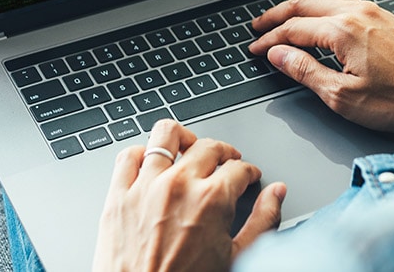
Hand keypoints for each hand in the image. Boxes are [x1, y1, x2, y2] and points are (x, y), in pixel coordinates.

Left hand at [93, 119, 285, 271]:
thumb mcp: (235, 258)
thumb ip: (261, 221)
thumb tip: (276, 193)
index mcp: (212, 200)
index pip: (239, 167)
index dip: (248, 171)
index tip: (247, 176)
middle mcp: (179, 185)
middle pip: (209, 145)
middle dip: (224, 152)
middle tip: (226, 163)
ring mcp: (145, 187)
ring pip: (166, 134)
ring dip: (183, 138)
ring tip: (189, 147)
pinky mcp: (117, 196)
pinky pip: (127, 156)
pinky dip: (140, 154)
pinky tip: (151, 163)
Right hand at [250, 0, 393, 132]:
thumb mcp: (342, 95)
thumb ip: (305, 71)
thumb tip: (279, 55)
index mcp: (341, 31)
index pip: (293, 29)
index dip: (270, 39)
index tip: (256, 49)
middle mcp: (355, 13)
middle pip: (304, 4)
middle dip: (277, 14)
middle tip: (260, 25)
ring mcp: (372, 11)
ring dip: (300, 3)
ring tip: (285, 14)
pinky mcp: (384, 16)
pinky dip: (323, 2)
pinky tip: (322, 12)